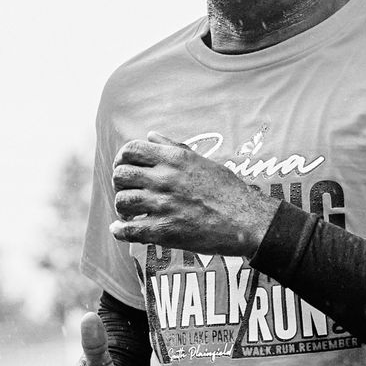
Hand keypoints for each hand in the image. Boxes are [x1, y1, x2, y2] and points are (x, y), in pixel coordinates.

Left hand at [110, 131, 280, 255]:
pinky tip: (120, 229)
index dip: (122, 158)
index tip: (125, 167)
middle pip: (121, 175)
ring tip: (129, 212)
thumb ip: (173, 147)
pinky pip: (129, 230)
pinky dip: (119, 230)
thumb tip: (151, 135)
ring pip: (122, 201)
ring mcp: (163, 205)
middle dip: (119, 183)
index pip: (131, 149)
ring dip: (122, 208)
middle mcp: (165, 179)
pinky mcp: (164, 230)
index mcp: (175, 158)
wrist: (246, 221)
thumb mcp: (202, 161)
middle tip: (127, 191)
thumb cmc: (228, 190)